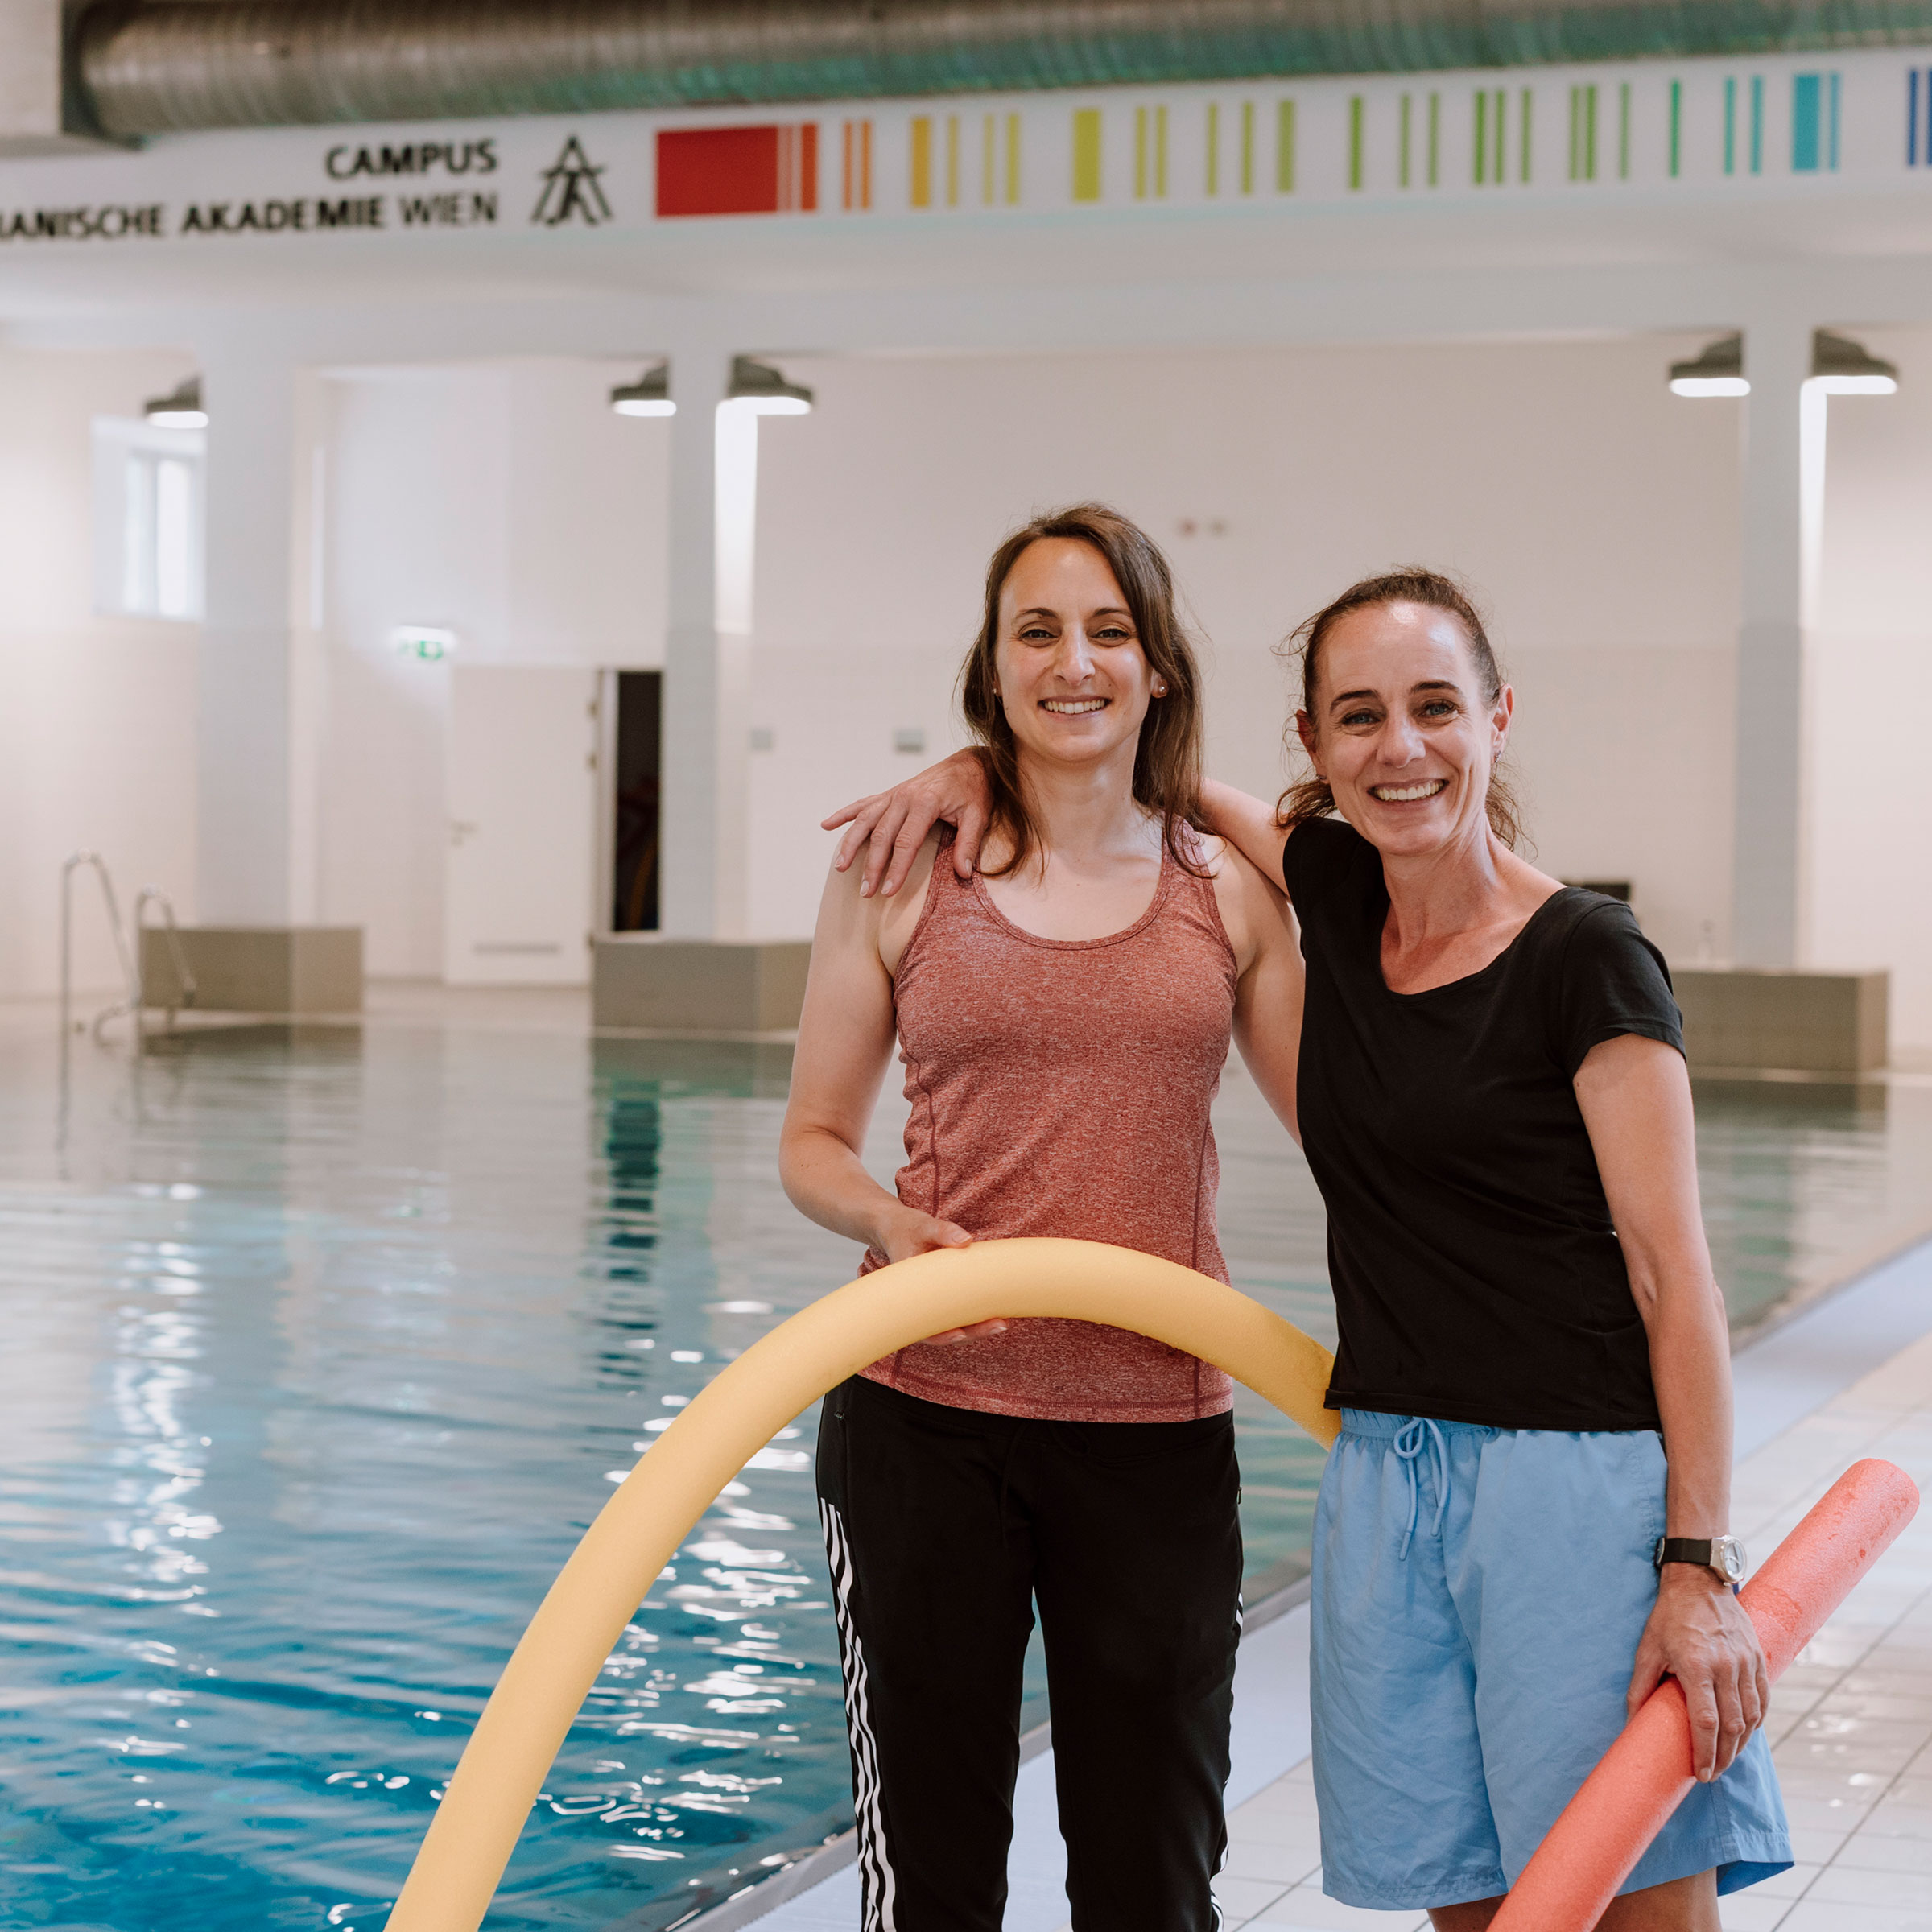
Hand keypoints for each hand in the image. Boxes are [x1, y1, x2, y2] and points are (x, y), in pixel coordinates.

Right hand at [821, 749, 991, 897]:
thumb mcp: (979, 816)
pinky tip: (826, 825)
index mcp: (925, 803)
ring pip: (865, 821)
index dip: (896, 869)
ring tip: (840, 867)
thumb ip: (968, 844)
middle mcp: (904, 796)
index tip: (888, 891)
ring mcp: (895, 793)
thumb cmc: (975, 791)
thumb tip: (963, 873)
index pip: (906, 843)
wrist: (971, 762)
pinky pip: (863, 804)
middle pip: (881, 836)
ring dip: (851, 844)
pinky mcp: (891, 793)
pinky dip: (844, 814)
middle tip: (865, 892)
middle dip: (871, 866)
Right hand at [873, 1208, 1006, 1345]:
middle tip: (1000, 1325)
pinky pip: (956, 1313)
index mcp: (906, 1292)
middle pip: (942, 1332)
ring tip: (1003, 1322)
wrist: (897, 1228)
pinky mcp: (940, 1296)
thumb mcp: (923, 1227)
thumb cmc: (907, 1229)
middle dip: (972, 1333)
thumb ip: (943, 1231)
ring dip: (976, 1329)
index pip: (920, 1325)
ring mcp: (929, 1302)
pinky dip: (974, 1316)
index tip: (960, 1335)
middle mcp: (916, 1303)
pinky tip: (996, 1312)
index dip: (939, 1336)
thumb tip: (966, 1240)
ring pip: (952, 1326)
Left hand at [1627, 1565, 1768, 1780]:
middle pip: (1732, 1726)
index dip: (1704, 1752)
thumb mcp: (1647, 1649)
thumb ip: (1640, 1687)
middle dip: (1723, 1757)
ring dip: (1741, 1744)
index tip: (1700, 1774)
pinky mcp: (1758, 1657)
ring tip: (1727, 1759)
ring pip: (1752, 1717)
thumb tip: (1630, 1721)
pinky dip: (1756, 1721)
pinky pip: (1762, 1699)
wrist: (1699, 1581)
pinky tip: (1746, 1733)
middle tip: (1712, 1774)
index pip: (1706, 1722)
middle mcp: (1726, 1667)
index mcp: (1696, 1665)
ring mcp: (1745, 1662)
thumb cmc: (1669, 1616)